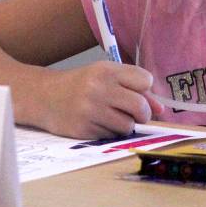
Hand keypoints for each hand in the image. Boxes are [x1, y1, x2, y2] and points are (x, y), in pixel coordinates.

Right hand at [21, 61, 165, 138]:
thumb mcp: (105, 76)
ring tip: (112, 117)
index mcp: (106, 70)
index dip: (145, 89)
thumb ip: (133, 88)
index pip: (144, 80)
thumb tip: (161, 109)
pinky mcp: (84, 130)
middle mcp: (98, 89)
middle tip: (134, 113)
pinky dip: (110, 132)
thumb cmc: (80, 84)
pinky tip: (98, 123)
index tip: (137, 92)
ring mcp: (90, 111)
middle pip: (140, 106)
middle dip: (142, 113)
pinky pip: (111, 136)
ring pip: (128, 125)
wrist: (44, 96)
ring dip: (126, 125)